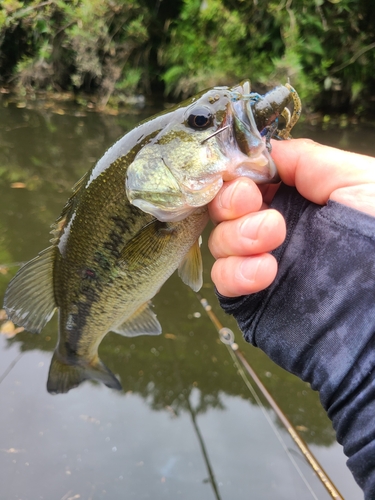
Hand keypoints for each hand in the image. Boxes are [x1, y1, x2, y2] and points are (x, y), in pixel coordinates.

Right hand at [208, 139, 374, 296]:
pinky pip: (224, 281)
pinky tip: (265, 271)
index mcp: (295, 198)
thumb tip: (264, 151)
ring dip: (235, 236)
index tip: (244, 175)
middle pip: (224, 209)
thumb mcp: (355, 178)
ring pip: (219, 242)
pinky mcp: (253, 298)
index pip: (247, 180)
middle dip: (231, 201)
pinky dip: (235, 273)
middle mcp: (272, 228)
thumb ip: (306, 158)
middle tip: (250, 202)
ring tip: (272, 237)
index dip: (237, 174)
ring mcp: (260, 263)